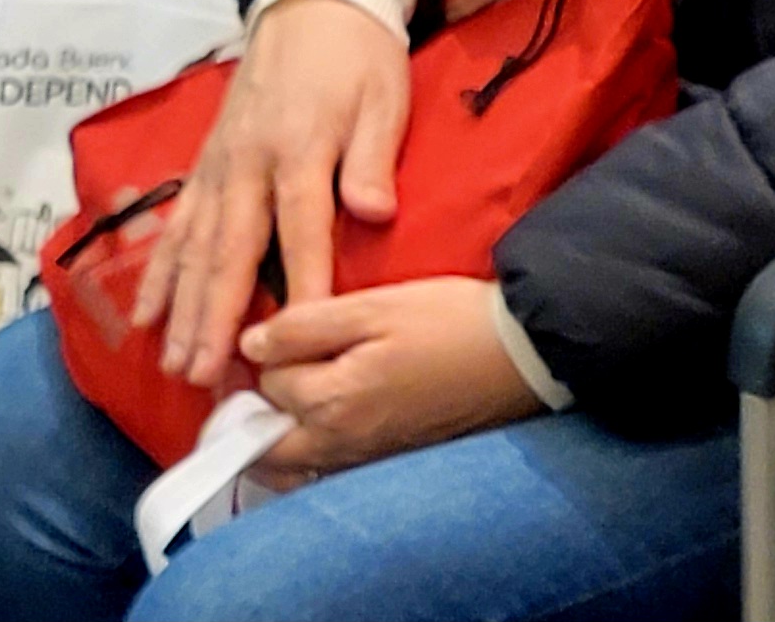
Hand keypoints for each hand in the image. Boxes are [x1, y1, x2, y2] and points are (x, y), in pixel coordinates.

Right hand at [138, 0, 411, 389]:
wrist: (312, 7)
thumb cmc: (359, 58)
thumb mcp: (384, 99)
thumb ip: (373, 159)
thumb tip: (376, 215)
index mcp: (300, 148)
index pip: (303, 228)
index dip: (304, 284)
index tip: (300, 336)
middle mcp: (247, 164)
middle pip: (232, 251)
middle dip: (217, 317)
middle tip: (206, 376)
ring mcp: (218, 167)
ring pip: (196, 249)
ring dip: (183, 309)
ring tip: (174, 363)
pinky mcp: (203, 166)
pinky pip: (175, 227)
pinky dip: (159, 273)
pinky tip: (145, 316)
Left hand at [246, 278, 544, 476]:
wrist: (525, 356)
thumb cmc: (452, 323)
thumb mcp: (376, 306)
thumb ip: (306, 326)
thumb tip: (250, 344)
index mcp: (331, 402)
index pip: (266, 384)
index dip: (272, 352)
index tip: (291, 331)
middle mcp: (340, 444)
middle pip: (263, 450)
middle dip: (254, 416)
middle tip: (271, 378)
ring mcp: (365, 460)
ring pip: (293, 466)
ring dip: (280, 436)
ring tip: (296, 397)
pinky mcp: (389, 462)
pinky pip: (327, 469)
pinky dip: (313, 450)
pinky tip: (333, 416)